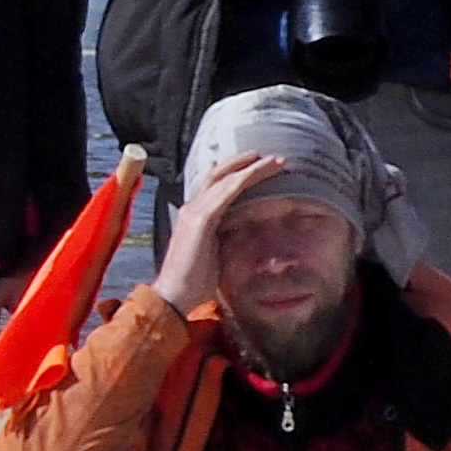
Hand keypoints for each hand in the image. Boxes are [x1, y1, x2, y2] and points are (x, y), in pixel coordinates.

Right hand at [147, 149, 288, 310]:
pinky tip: (258, 172)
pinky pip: (226, 192)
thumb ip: (225, 237)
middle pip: (218, 175)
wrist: (175, 294)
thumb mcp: (215, 253)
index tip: (259, 167)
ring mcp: (194, 212)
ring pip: (225, 180)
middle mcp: (192, 208)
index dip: (236, 174)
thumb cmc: (195, 280)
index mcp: (195, 216)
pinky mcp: (201, 219)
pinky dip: (244, 179)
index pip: (216, 186)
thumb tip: (246, 233)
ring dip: (251, 167)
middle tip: (270, 156)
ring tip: (275, 161)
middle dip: (244, 162)